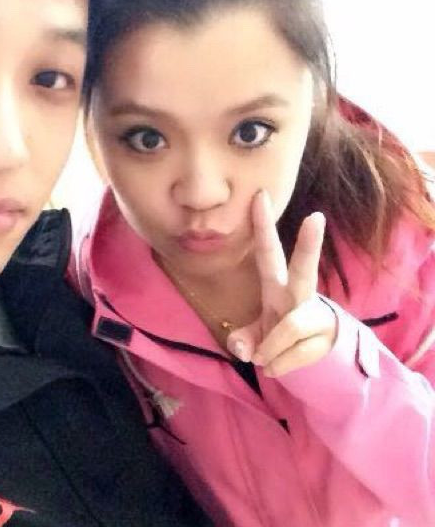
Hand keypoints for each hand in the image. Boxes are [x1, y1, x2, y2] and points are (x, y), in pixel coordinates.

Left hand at [226, 190, 336, 376]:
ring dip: (271, 348)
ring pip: (291, 327)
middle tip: (316, 217)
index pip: (268, 252)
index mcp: (277, 286)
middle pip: (305, 268)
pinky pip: (293, 356)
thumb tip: (241, 349)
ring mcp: (314, 316)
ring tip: (262, 362)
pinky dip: (278, 366)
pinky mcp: (324, 339)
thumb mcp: (257, 333)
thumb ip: (244, 339)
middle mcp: (299, 295)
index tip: (259, 196)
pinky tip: (274, 368)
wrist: (318, 354)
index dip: (262, 226)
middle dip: (309, 245)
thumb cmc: (280, 332)